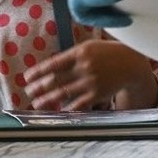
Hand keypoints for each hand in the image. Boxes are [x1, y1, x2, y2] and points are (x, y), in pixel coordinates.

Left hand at [23, 40, 157, 110]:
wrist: (131, 62)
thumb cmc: (107, 53)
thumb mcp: (90, 47)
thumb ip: (72, 56)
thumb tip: (51, 67)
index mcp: (80, 52)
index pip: (53, 63)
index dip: (38, 71)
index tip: (27, 77)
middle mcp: (84, 66)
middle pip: (55, 79)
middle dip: (39, 87)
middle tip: (28, 92)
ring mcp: (90, 81)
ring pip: (63, 93)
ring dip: (47, 100)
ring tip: (36, 103)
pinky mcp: (97, 94)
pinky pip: (78, 104)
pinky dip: (66, 108)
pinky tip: (57, 110)